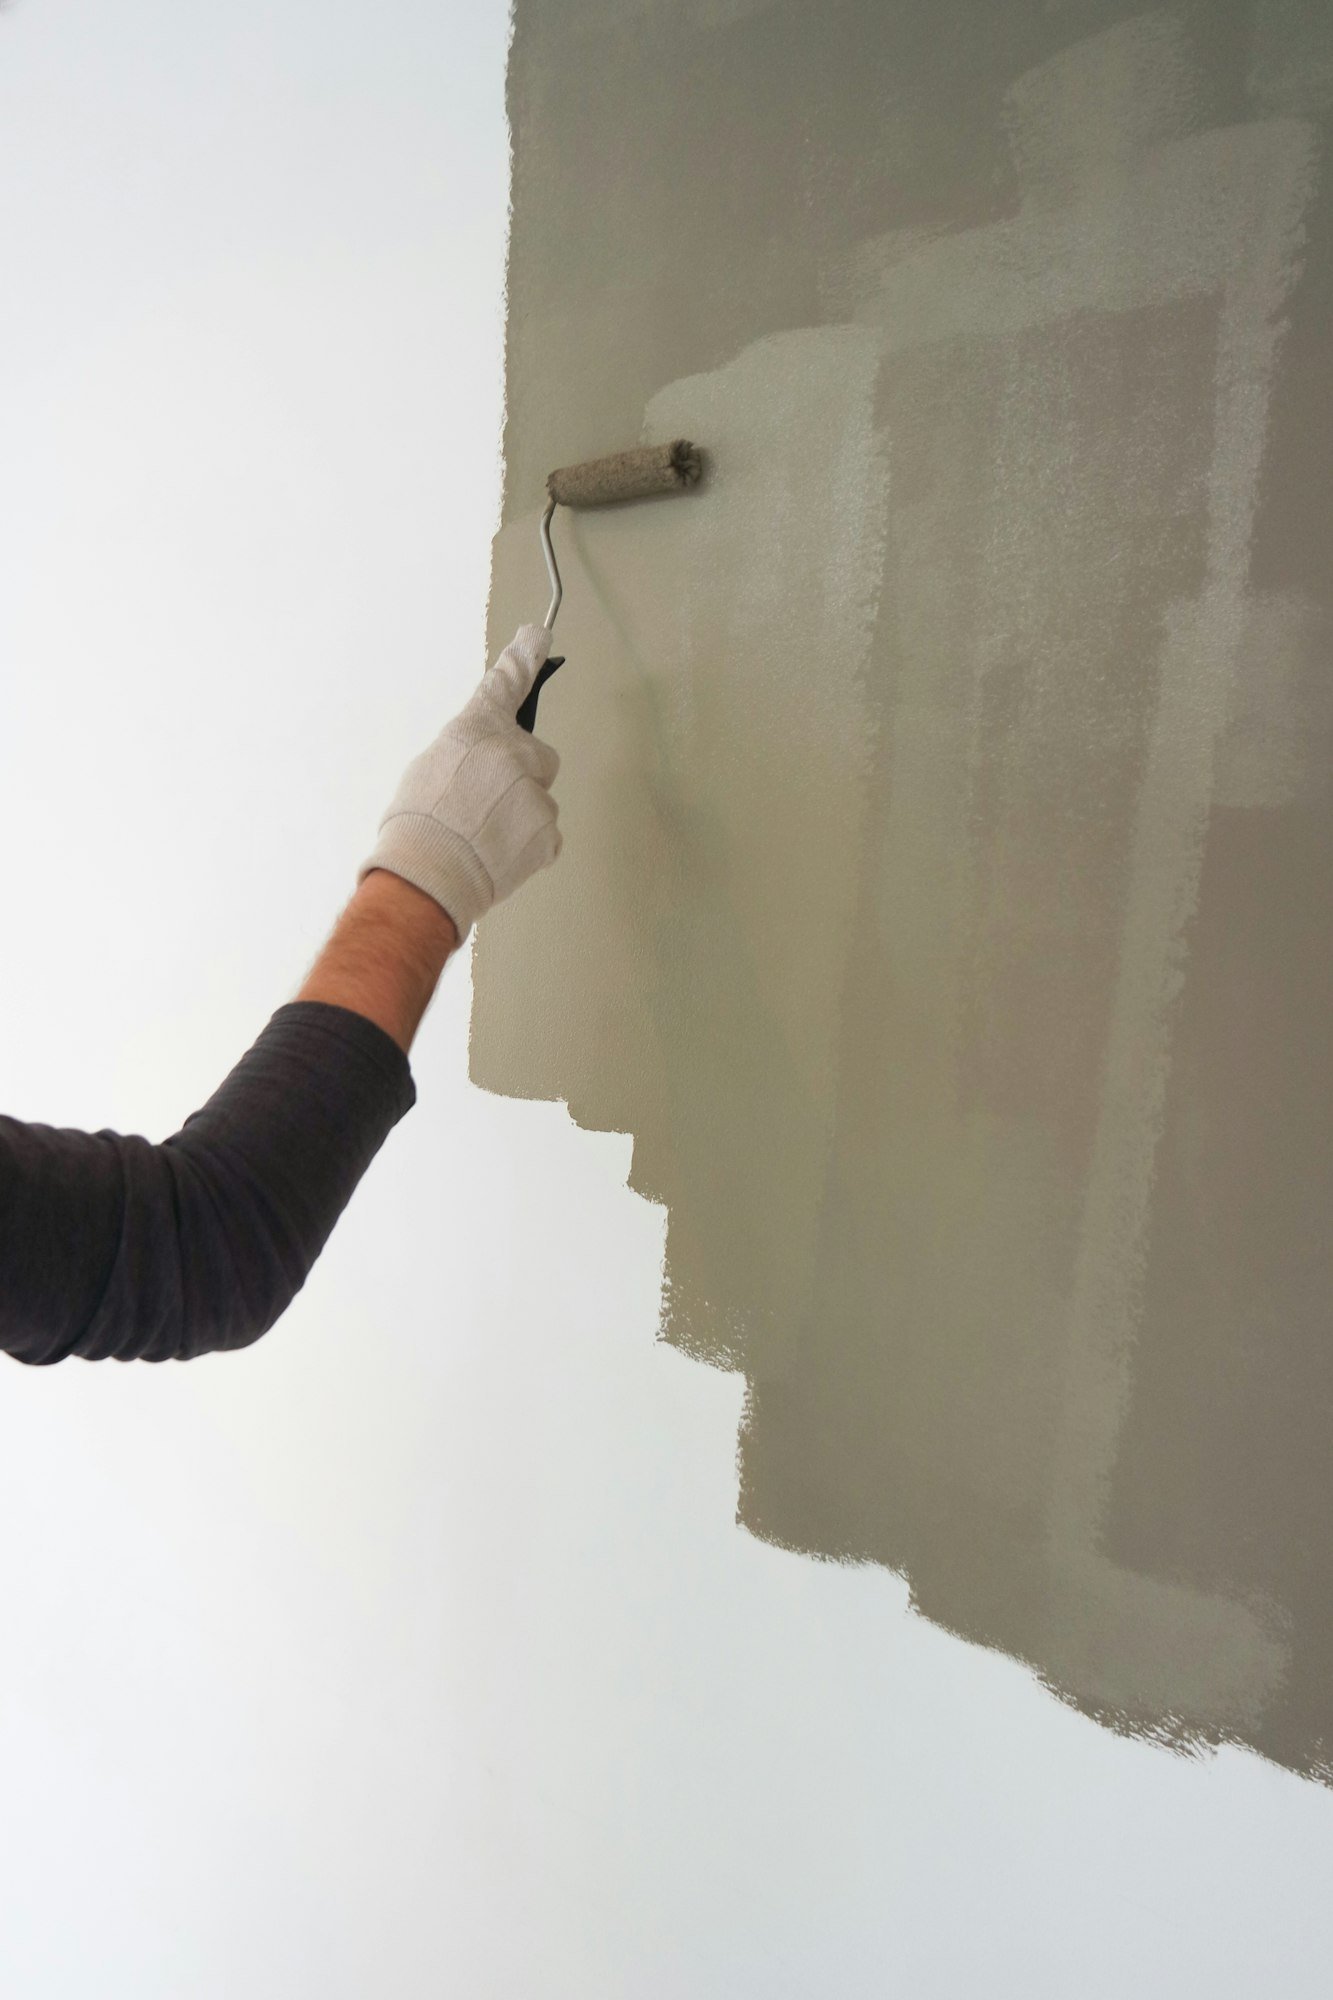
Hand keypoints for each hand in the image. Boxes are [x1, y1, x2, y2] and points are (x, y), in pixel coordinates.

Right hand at [356, 625, 562, 939]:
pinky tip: (497, 854)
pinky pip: (545, 834)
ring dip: (519, 815)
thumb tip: (484, 762)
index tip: (539, 636)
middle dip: (522, 775)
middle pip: (537, 756)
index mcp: (475, 730)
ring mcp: (535, 795)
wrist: (426, 876)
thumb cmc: (415, 826)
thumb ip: (468, 753)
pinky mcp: (549, 833)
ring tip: (483, 837)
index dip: (524, 657)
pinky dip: (527, 845)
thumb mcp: (429, 768)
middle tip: (487, 805)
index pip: (506, 683)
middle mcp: (512, 754)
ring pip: (539, 799)